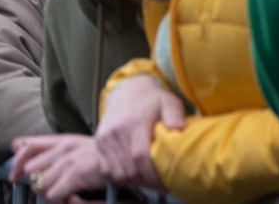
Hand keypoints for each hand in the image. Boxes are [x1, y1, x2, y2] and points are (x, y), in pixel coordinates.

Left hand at [10, 134, 106, 203]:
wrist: (126, 158)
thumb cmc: (102, 156)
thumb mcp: (76, 146)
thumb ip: (55, 150)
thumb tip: (29, 156)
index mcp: (60, 141)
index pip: (26, 146)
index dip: (16, 162)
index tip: (15, 176)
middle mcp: (61, 149)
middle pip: (30, 169)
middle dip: (35, 183)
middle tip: (47, 190)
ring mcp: (68, 162)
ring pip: (40, 183)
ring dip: (46, 194)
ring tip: (59, 195)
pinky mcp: (75, 175)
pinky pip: (53, 194)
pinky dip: (57, 200)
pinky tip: (67, 199)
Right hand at [94, 75, 182, 191]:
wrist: (128, 91)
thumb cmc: (152, 100)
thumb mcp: (169, 102)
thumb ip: (175, 115)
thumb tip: (179, 129)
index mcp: (134, 123)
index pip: (140, 157)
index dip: (152, 175)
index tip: (165, 184)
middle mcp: (116, 131)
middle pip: (128, 169)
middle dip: (146, 183)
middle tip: (160, 186)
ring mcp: (104, 137)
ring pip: (117, 172)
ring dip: (133, 182)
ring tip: (148, 182)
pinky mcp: (99, 141)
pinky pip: (106, 168)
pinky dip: (120, 176)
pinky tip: (134, 174)